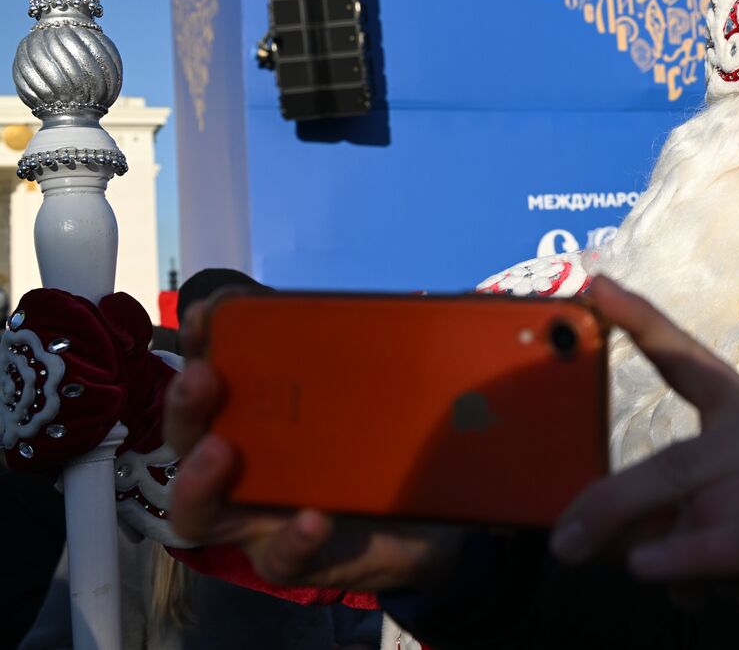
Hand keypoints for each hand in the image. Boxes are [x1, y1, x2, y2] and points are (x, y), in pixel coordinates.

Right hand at [166, 293, 462, 591]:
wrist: (430, 522)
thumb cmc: (384, 452)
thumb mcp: (381, 398)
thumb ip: (376, 356)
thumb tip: (418, 302)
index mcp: (255, 420)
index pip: (214, 379)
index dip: (200, 345)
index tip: (206, 312)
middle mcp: (242, 470)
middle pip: (189, 442)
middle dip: (185, 407)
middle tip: (201, 379)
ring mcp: (260, 522)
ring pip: (203, 514)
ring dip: (200, 481)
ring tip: (220, 453)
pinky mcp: (298, 560)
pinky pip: (282, 558)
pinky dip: (293, 538)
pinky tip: (314, 519)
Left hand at [552, 277, 738, 649]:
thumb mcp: (714, 530)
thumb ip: (666, 521)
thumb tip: (607, 541)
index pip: (689, 361)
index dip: (642, 321)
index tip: (595, 287)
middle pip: (680, 460)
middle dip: (613, 502)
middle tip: (564, 543)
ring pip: (707, 503)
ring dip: (659, 546)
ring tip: (632, 570)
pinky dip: (689, 556)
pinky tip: (649, 568)